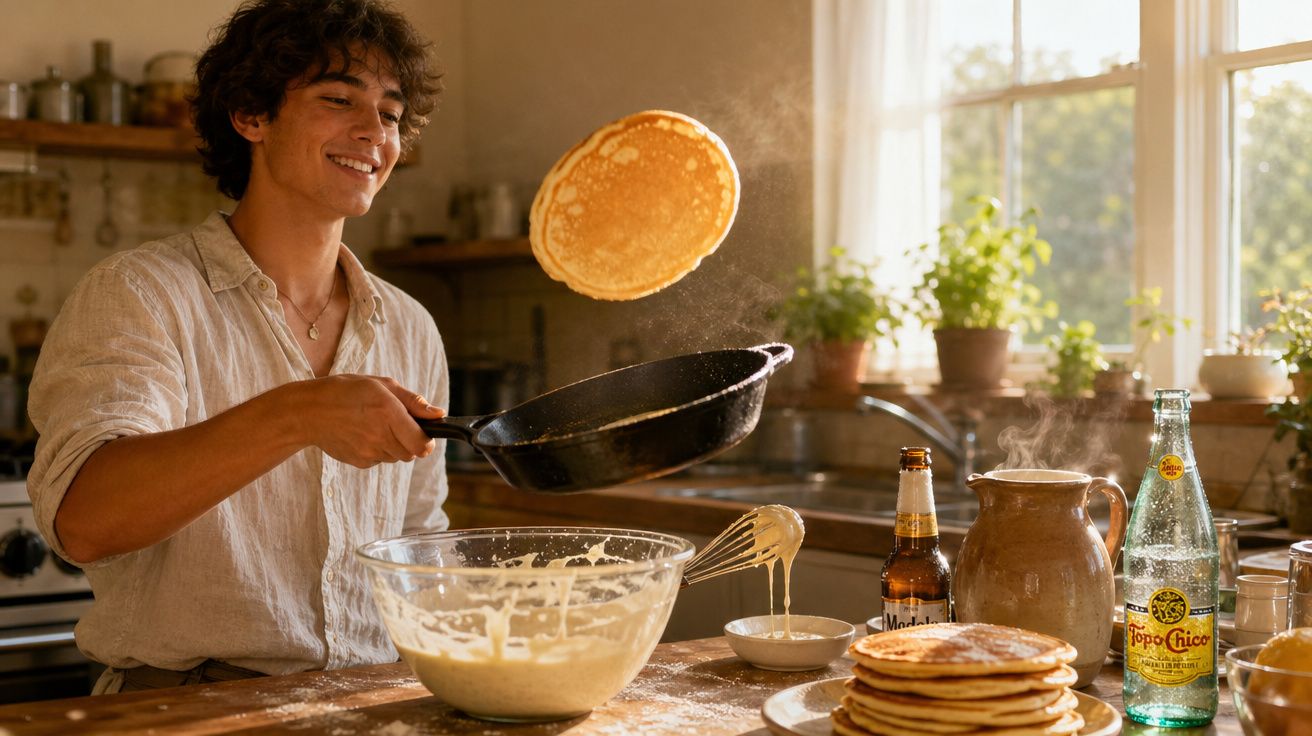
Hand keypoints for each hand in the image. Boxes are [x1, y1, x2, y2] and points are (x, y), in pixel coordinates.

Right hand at [296, 375, 444, 467]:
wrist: (309, 411)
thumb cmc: (347, 392)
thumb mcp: (382, 385)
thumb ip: (414, 401)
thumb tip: (439, 414)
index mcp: (388, 413)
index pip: (421, 444)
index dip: (426, 440)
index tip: (423, 433)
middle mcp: (379, 436)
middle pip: (411, 453)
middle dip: (410, 441)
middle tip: (395, 424)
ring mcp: (368, 452)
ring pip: (396, 457)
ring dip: (394, 445)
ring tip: (375, 426)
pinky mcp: (359, 462)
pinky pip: (379, 460)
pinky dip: (378, 450)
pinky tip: (363, 434)